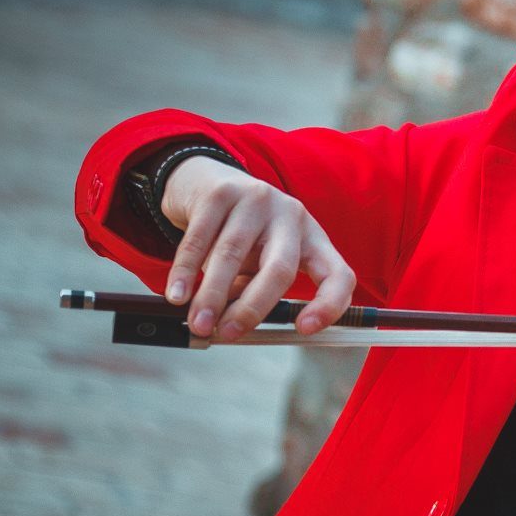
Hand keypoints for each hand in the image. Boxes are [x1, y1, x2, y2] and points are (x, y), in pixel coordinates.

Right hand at [158, 155, 355, 340]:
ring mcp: (258, 200)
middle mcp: (292, 216)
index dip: (329, 304)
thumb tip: (234, 325)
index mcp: (312, 239)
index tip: (305, 329)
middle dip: (253, 307)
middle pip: (280, 269)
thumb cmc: (240, 233)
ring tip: (199, 324)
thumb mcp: (258, 261)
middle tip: (229, 333)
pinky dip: (186, 272)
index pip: (338, 274)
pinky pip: (200, 240)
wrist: (206, 182)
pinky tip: (178, 295)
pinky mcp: (221, 193)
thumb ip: (253, 289)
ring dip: (213, 296)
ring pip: (233, 255)